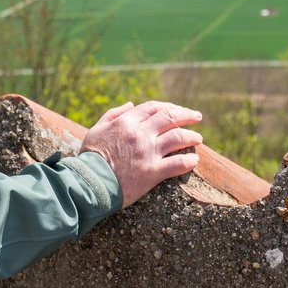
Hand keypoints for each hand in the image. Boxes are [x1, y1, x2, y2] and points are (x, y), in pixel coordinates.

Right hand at [80, 101, 202, 208]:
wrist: (88, 183)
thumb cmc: (90, 157)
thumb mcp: (96, 129)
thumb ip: (113, 114)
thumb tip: (130, 104)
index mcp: (126, 122)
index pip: (153, 107)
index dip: (168, 106)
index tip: (178, 109)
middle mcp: (140, 134)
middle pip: (170, 118)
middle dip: (187, 114)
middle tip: (197, 117)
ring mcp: (148, 152)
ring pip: (178, 138)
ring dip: (192, 136)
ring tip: (199, 138)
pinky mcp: (153, 172)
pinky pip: (177, 164)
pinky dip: (189, 161)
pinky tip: (194, 160)